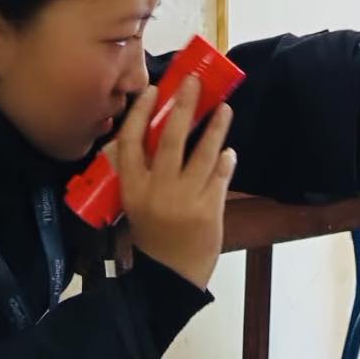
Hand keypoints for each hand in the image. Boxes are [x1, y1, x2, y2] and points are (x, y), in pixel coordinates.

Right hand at [115, 77, 235, 290]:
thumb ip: (140, 173)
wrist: (170, 275)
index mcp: (132, 188)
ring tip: (224, 108)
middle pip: (170, 139)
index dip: (142, 112)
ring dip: (215, 128)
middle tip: (194, 83)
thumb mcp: (134, 204)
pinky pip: (220, 176)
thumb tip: (152, 134)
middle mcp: (157, 190)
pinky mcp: (209, 210)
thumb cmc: (151, 236)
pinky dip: (225, 160)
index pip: (131, 141)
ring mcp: (185, 200)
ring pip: (203, 154)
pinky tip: (227, 149)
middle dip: (184, 106)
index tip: (155, 89)